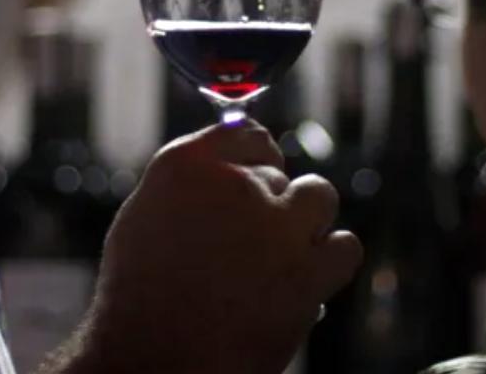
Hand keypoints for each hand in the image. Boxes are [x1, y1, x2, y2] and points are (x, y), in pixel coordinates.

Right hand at [52, 120, 362, 373]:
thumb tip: (235, 172)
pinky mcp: (308, 270)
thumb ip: (192, 185)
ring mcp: (276, 226)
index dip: (257, 158)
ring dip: (306, 222)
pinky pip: (345, 245)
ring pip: (319, 196)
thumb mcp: (145, 218)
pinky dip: (330, 260)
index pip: (247, 134)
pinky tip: (308, 277)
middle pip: (278, 174)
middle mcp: (234, 185)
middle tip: (248, 245)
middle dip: (270, 205)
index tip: (257, 177)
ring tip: (281, 256)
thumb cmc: (141, 299)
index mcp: (185, 165)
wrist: (157, 361)